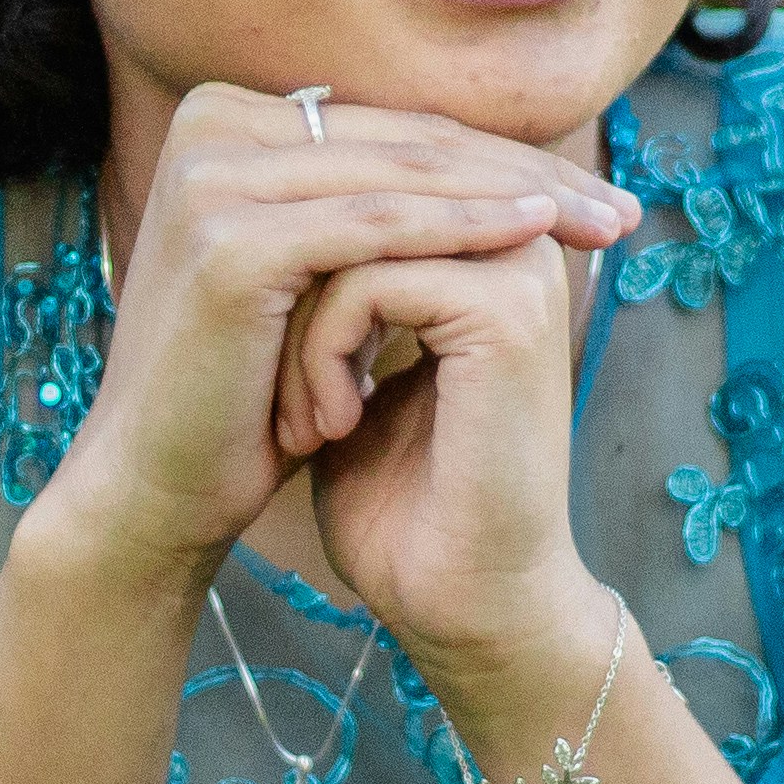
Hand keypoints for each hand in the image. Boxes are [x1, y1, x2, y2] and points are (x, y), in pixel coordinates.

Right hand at [30, 87, 635, 609]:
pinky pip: (378, 227)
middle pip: (403, 144)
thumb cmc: (243, 393)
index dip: (495, 159)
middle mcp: (208, 127)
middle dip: (522, 175)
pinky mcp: (233, 238)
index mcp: (223, 121)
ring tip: (594, 224)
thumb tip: (476, 160)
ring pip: (401, 178)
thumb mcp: (311, 278)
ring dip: (511, 197)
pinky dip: (461, 228)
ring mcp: (213, 177)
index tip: (587, 195)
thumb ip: (364, 206)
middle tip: (618, 210)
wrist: (156, 484)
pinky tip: (530, 234)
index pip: (391, 129)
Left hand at [288, 199, 617, 700]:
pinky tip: (328, 425)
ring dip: (303, 328)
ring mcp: (520, 272)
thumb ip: (333, 289)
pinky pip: (370, 279)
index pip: (369, 186)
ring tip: (304, 419)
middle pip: (361, 198)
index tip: (281, 364)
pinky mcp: (507, 313)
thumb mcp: (353, 369)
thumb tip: (262, 224)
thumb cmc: (400, 501)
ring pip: (357, 233)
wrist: (457, 598)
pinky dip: (323, 351)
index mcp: (491, 249)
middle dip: (297, 292)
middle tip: (284, 394)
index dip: (300, 261)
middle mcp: (517, 244)